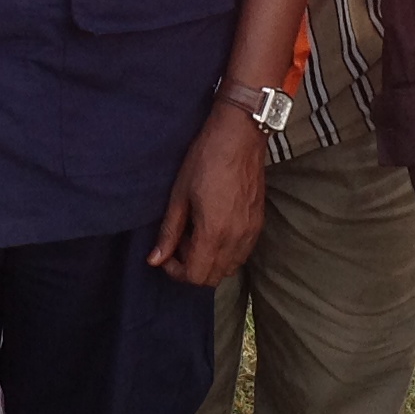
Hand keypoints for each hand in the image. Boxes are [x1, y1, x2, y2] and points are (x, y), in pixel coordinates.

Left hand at [150, 107, 265, 285]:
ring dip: (210, 261)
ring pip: (229, 268)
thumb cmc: (206, 159)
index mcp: (214, 232)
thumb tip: (155, 259)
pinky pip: (242, 253)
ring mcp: (251, 232)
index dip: (176, 271)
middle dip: (192, 267)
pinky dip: (226, 252)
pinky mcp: (259, 224)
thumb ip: (168, 232)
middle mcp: (236, 239)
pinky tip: (214, 228)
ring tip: (196, 233)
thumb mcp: (179, 195)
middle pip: (213, 277)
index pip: (196, 276)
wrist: (239, 136)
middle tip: (180, 242)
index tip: (167, 255)